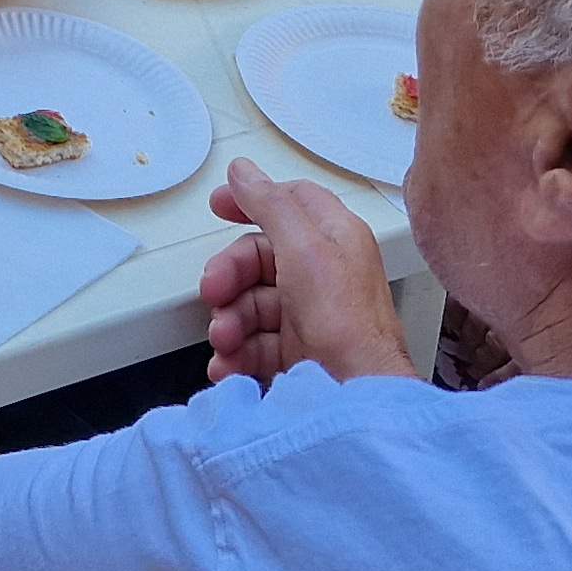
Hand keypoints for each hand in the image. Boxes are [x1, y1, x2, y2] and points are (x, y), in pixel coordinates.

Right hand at [202, 155, 418, 385]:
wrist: (357, 399)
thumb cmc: (346, 324)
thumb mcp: (304, 249)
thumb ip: (271, 205)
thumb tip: (244, 171)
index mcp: (335, 238)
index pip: (291, 202)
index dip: (253, 199)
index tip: (220, 206)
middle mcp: (325, 273)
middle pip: (261, 257)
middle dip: (230, 277)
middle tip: (214, 292)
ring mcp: (311, 315)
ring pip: (253, 305)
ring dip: (229, 323)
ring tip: (225, 341)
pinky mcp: (300, 353)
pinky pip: (256, 344)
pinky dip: (237, 355)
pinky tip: (229, 365)